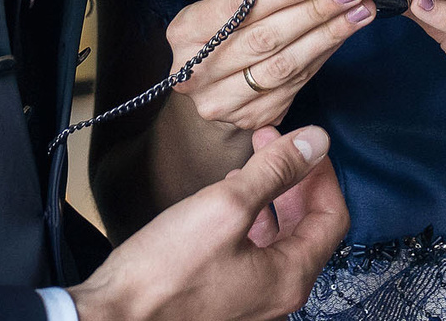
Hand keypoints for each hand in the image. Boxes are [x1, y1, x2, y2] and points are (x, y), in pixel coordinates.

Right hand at [71, 124, 347, 320]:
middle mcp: (277, 295)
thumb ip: (276, 172)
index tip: (302, 144)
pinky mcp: (225, 299)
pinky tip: (227, 200)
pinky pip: (254, 254)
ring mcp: (251, 301)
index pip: (332, 216)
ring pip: (280, 239)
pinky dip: (251, 220)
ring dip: (272, 196)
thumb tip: (315, 142)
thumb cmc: (163, 275)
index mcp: (289, 277)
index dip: (320, 172)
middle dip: (294, 179)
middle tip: (274, 144)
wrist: (112, 318)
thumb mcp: (225, 207)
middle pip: (307, 227)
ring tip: (251, 165)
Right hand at [166, 0, 371, 131]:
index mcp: (187, 31)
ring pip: (285, 65)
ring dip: (329, 34)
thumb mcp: (237, 4)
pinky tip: (345, 34)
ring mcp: (223, 101)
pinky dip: (325, 55)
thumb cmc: (230, 34)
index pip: (241, 6)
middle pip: (266, 37)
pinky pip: (297, 83)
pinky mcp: (252, 119)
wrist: (215, 89)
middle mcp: (197, 71)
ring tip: (361, 10)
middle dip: (315, 10)